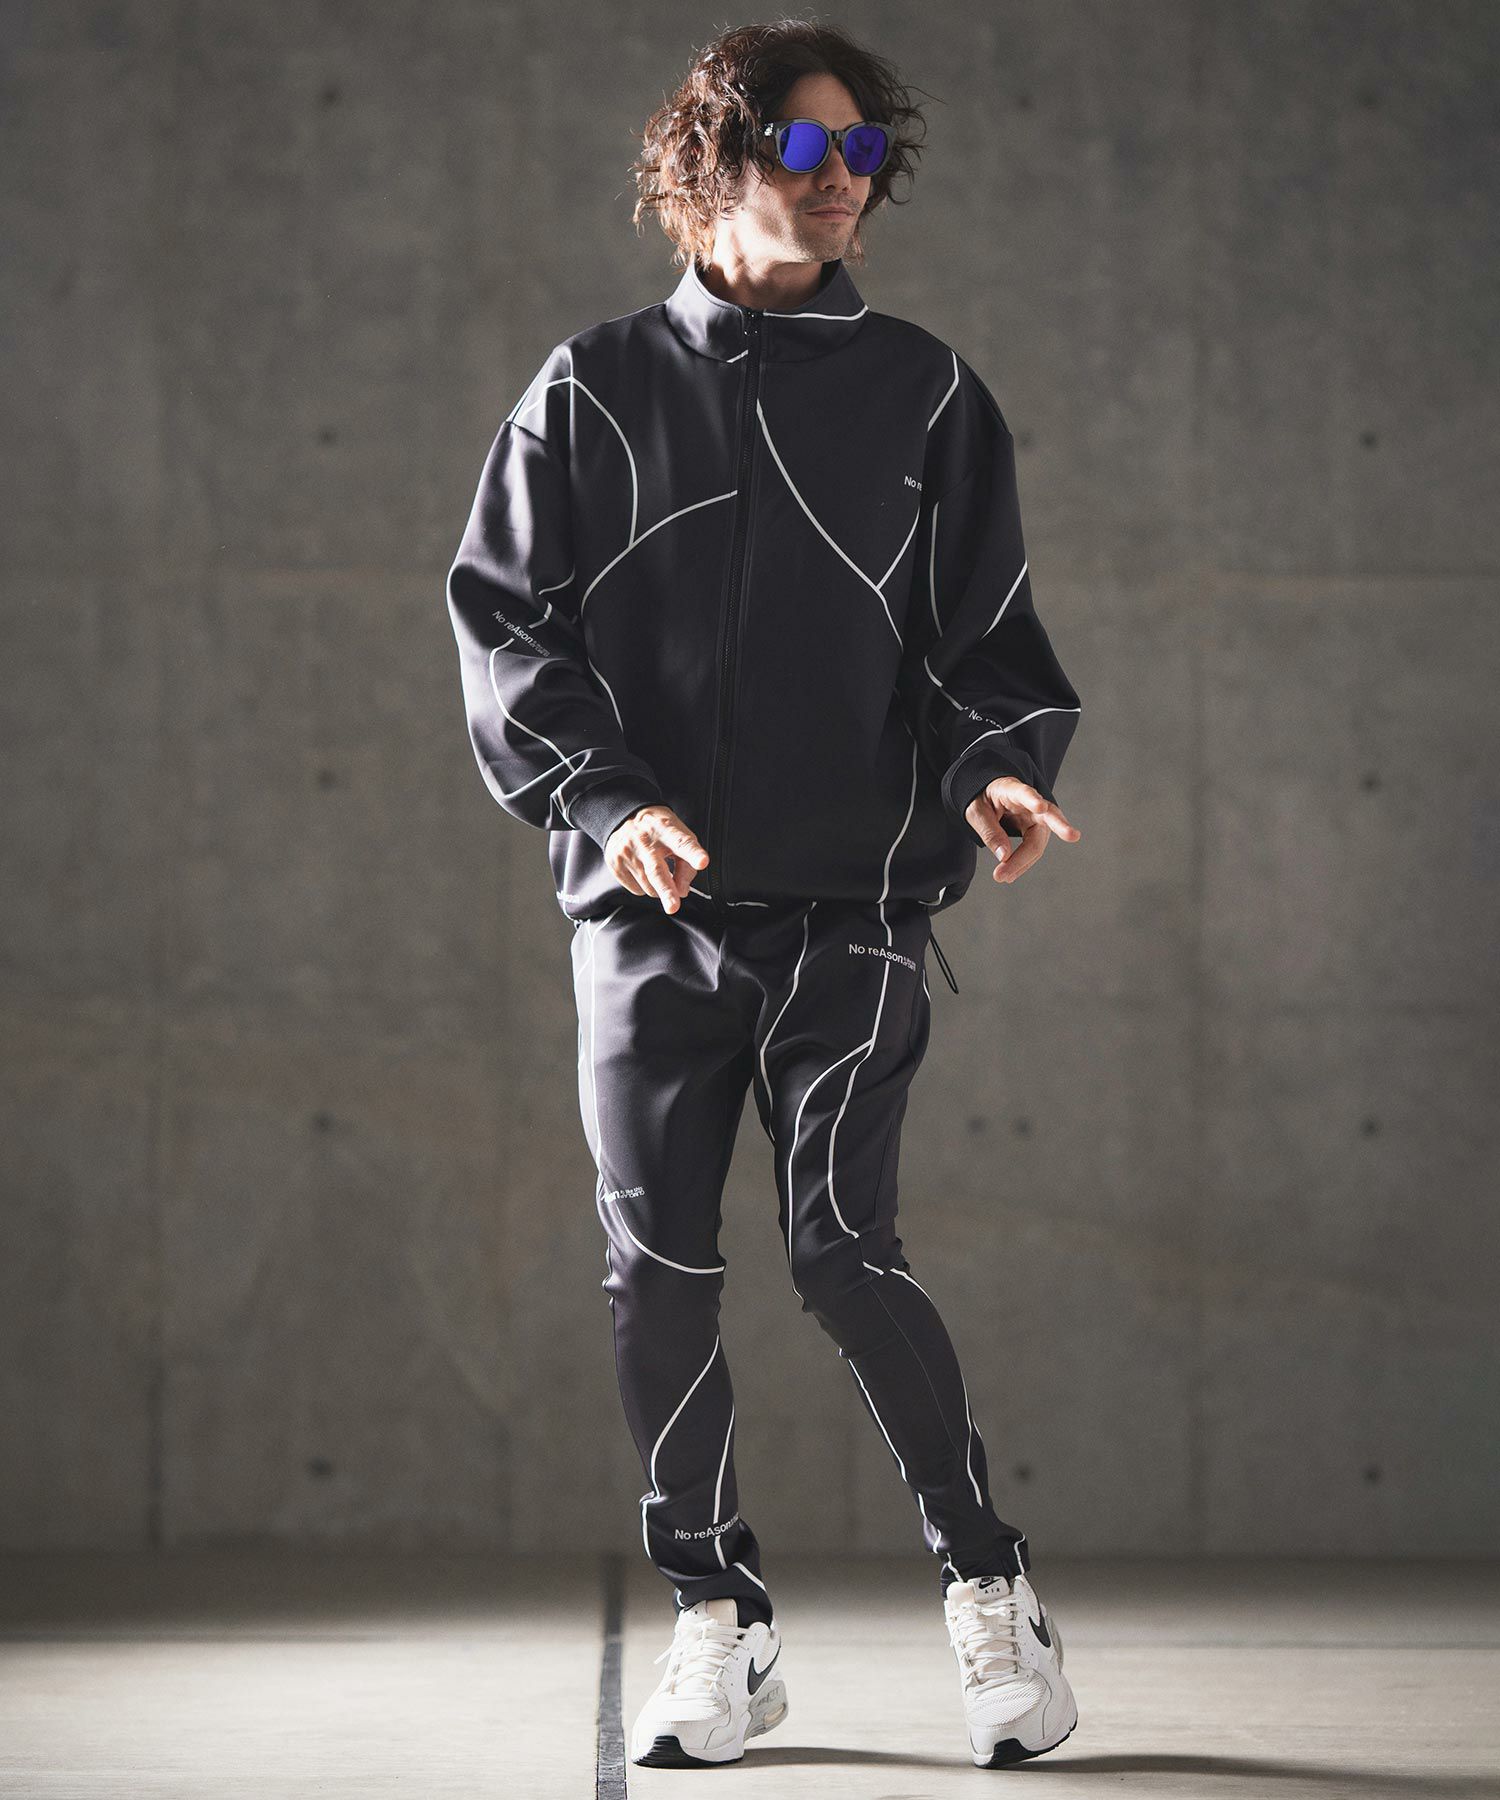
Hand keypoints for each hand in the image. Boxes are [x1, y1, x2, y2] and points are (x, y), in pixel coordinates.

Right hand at [603, 804, 709, 913]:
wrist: (625, 816)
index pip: (682, 843)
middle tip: (673, 906)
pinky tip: (643, 870)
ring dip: (660, 889)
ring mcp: (626, 852)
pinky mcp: (614, 862)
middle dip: (666, 890)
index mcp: (665, 829)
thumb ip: (686, 864)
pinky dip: (645, 887)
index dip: (693, 854)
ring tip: (659, 871)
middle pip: (656, 870)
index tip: (702, 862)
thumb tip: (682, 891)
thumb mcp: (679, 836)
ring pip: (648, 886)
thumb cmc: (658, 829)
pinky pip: (636, 889)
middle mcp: (644, 840)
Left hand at [964, 776, 1080, 884]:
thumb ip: (989, 831)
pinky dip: (1021, 864)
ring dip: (1023, 861)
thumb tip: (1004, 856)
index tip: (1040, 806)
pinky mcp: (1037, 831)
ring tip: (1002, 876)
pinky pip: (1033, 849)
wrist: (989, 798)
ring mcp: (1037, 818)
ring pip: (1039, 841)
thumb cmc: (983, 800)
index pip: (1025, 793)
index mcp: (1012, 790)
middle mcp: (1031, 803)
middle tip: (1073, 836)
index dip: (1032, 799)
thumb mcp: (976, 812)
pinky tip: (1009, 875)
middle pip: (1049, 815)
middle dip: (1061, 826)